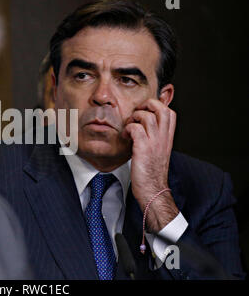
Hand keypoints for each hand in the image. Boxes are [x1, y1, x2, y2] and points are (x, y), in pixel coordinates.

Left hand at [123, 99, 178, 232]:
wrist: (153, 191)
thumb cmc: (151, 174)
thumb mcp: (157, 152)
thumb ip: (154, 139)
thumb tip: (143, 128)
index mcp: (167, 138)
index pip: (170, 112)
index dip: (157, 106)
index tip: (144, 112)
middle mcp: (163, 138)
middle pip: (162, 108)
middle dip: (147, 105)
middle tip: (136, 113)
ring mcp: (154, 143)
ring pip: (148, 116)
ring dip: (134, 117)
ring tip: (129, 126)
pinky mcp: (143, 149)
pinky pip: (135, 128)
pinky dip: (127, 129)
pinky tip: (124, 137)